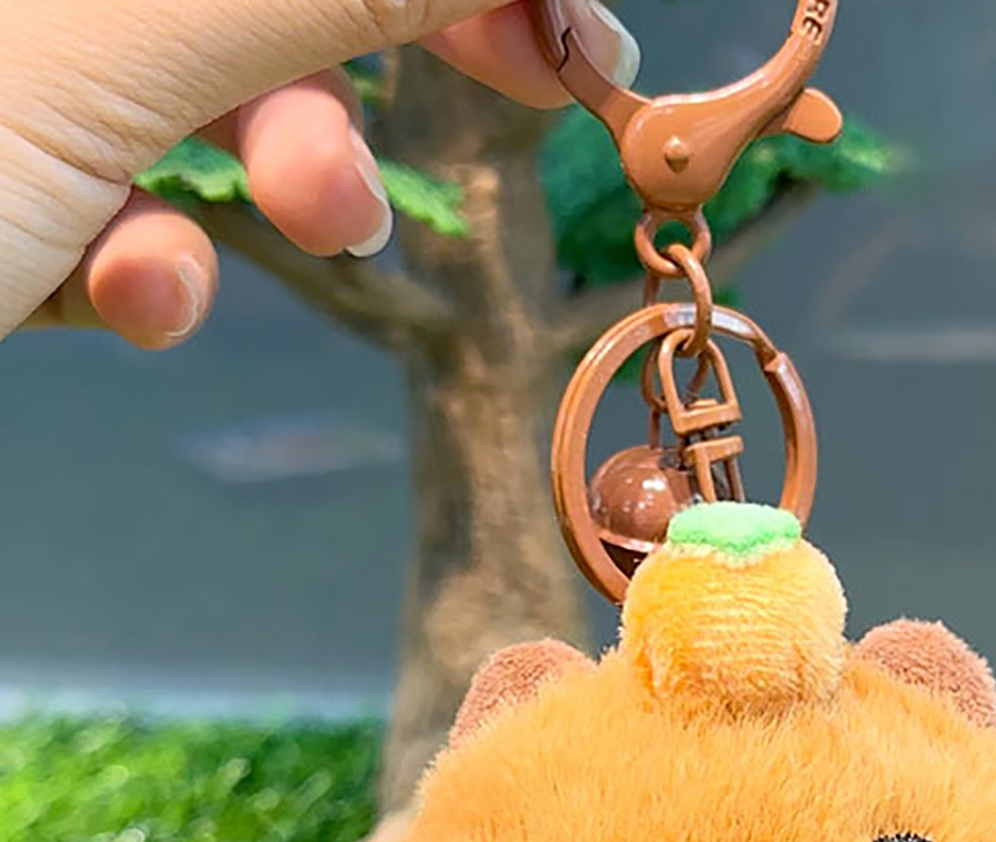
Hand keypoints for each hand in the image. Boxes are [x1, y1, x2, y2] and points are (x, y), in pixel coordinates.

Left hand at [0, 0, 639, 347]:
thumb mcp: (134, 45)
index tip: (579, 33)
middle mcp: (69, 6)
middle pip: (282, 9)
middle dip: (393, 62)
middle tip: (539, 93)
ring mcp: (38, 98)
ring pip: (220, 119)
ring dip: (291, 190)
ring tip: (314, 228)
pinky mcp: (15, 210)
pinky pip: (136, 226)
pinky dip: (158, 279)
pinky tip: (124, 298)